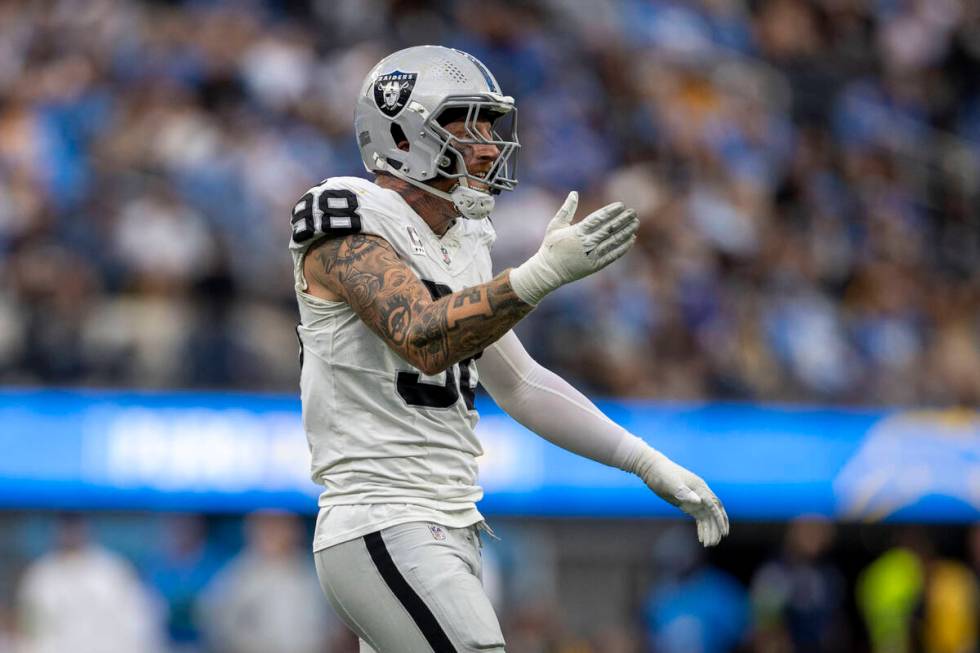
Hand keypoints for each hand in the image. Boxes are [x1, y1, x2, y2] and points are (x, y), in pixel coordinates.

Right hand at [508, 191, 637, 304]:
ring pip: (613, 241)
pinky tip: (631, 239)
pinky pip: (613, 255)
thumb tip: (574, 192)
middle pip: (609, 229)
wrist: (549, 271)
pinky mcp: (595, 265)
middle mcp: (587, 242)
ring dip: (626, 232)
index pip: (598, 218)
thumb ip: (566, 209)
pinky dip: (623, 247)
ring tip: (636, 223)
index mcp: (577, 231)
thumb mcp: (555, 225)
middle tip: (633, 212)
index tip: (621, 205)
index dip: (611, 211)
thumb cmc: (551, 246)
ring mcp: (592, 255)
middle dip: (622, 220)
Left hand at [634, 447, 728, 546]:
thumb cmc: (662, 474)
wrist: (652, 468)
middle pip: (714, 512)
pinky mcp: (687, 503)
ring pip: (706, 517)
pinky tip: (701, 538)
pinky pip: (699, 517)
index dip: (720, 519)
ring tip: (708, 544)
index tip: (723, 533)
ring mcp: (694, 499)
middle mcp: (700, 493)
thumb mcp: (672, 484)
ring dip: (709, 530)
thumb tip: (699, 501)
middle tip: (716, 542)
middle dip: (717, 527)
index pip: (714, 506)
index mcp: (700, 488)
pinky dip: (702, 527)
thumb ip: (684, 492)